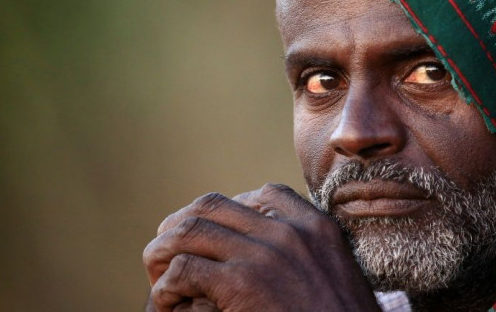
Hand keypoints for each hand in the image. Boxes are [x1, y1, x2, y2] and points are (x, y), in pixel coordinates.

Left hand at [143, 183, 380, 310]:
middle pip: (213, 205)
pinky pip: (183, 268)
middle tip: (168, 250)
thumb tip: (279, 259)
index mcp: (315, 227)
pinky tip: (168, 302)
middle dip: (183, 223)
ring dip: (163, 250)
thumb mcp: (338, 276)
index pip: (264, 194)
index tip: (215, 235)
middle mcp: (287, 231)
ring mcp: (263, 255)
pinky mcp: (241, 284)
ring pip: (188, 230)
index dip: (227, 211)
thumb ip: (311, 255)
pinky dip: (166, 285)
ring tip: (157, 274)